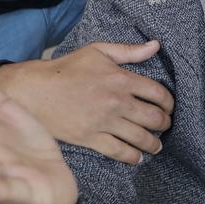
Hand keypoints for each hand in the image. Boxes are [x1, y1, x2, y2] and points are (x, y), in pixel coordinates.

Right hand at [0, 41, 173, 163]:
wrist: (35, 90)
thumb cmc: (66, 68)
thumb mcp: (98, 51)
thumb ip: (129, 51)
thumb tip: (155, 45)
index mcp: (121, 79)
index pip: (158, 93)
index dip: (169, 103)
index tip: (170, 107)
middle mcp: (117, 102)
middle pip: (153, 117)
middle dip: (164, 124)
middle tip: (165, 126)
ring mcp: (104, 122)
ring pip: (139, 137)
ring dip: (153, 143)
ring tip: (156, 145)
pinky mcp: (91, 138)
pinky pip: (118, 151)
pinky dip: (132, 156)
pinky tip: (138, 157)